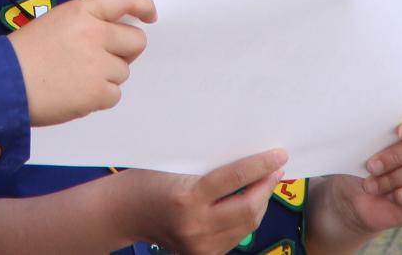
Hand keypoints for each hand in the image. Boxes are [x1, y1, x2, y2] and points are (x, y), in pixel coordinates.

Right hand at [5, 0, 154, 126]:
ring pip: (123, 71)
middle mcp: (95, 34)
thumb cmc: (24, 54)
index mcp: (82, 12)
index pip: (123, 0)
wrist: (4, 83)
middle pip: (136, 41)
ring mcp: (99, 65)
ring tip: (76, 78)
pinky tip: (75, 93)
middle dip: (125, 50)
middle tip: (103, 58)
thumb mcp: (54, 22)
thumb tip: (113, 36)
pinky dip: (99, 97)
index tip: (149, 15)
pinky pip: (114, 94)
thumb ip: (86, 23)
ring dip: (106, 76)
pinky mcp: (98, 93)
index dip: (142, 5)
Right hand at [118, 150, 288, 254]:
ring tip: (266, 183)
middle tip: (277, 168)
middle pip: (248, 207)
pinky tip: (250, 202)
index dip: (261, 165)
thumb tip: (248, 161)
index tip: (279, 154)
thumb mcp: (175, 166)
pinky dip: (246, 218)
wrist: (122, 212)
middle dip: (267, 186)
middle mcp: (196, 226)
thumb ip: (209, 168)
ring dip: (261, 202)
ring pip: (247, 225)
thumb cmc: (144, 180)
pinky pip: (235, 236)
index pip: (235, 179)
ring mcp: (200, 245)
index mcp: (187, 197)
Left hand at [319, 100, 401, 241]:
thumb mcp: (368, 138)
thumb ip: (379, 125)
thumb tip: (370, 118)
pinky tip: (390, 195)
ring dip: (391, 179)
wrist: (361, 192)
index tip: (399, 132)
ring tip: (372, 183)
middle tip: (371, 165)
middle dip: (394, 157)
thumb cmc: (367, 157)